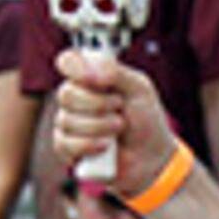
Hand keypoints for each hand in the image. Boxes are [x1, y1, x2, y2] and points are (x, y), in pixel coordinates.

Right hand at [49, 49, 175, 198]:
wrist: (153, 157)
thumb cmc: (146, 120)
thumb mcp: (139, 88)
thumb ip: (115, 72)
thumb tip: (90, 70)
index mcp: (90, 77)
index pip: (68, 62)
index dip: (76, 68)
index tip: (99, 81)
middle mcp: (74, 97)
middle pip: (66, 94)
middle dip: (100, 105)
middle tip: (121, 110)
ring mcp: (67, 122)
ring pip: (67, 121)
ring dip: (101, 127)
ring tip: (119, 129)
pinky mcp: (66, 147)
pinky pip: (66, 143)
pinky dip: (91, 146)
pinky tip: (107, 147)